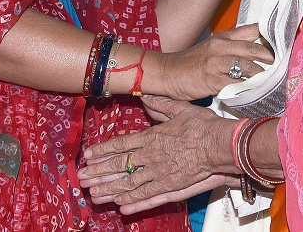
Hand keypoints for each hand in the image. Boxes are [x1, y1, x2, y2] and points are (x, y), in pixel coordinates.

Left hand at [78, 96, 238, 213]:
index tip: (88, 155)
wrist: (220, 144)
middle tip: (82, 178)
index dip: (103, 151)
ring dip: (110, 189)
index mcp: (152, 137)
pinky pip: (148, 196)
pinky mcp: (171, 186)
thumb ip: (161, 104)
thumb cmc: (203, 126)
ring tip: (94, 195)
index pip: (122, 144)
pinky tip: (121, 206)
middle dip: (99, 172)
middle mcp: (152, 156)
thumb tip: (146, 96)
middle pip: (121, 165)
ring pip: (130, 183)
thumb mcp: (180, 108)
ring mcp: (160, 173)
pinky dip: (134, 201)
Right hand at [153, 23, 272, 100]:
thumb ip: (233, 46)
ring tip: (272, 83)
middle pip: (254, 49)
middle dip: (271, 58)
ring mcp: (216, 63)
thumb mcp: (213, 47)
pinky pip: (235, 85)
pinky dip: (247, 90)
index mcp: (223, 37)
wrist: (168, 72)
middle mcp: (221, 47)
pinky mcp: (212, 80)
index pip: (252, 30)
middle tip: (283, 66)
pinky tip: (255, 94)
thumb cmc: (192, 62)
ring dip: (262, 76)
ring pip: (247, 68)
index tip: (284, 41)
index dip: (270, 35)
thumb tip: (259, 50)